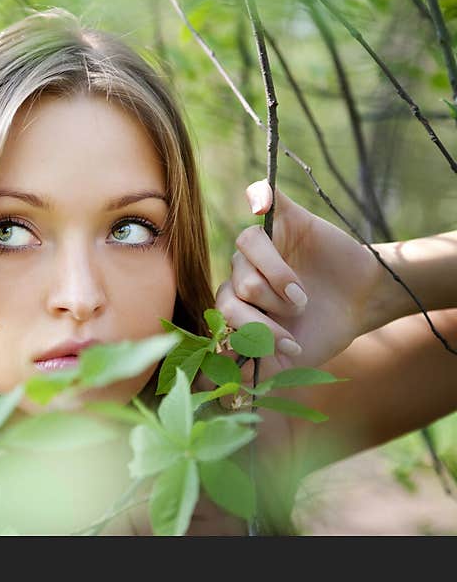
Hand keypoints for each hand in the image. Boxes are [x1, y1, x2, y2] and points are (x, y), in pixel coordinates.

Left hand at [215, 180, 381, 373]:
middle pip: (236, 285)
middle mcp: (242, 271)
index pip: (223, 312)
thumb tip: (222, 385)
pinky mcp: (285, 218)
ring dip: (279, 278)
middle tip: (298, 315)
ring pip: (248, 250)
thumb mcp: (288, 358)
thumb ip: (254, 367)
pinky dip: (260, 196)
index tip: (287, 346)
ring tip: (302, 295)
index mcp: (236, 302)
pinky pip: (263, 196)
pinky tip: (262, 204)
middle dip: (268, 310)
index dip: (250, 330)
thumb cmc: (319, 330)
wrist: (360, 303)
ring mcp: (262, 244)